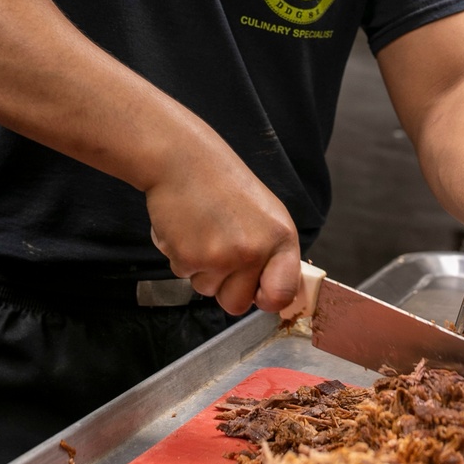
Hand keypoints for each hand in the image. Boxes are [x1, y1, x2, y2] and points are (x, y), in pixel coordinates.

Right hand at [144, 128, 300, 316]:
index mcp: (280, 238)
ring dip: (200, 268)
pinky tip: (185, 227)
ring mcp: (221, 257)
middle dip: (224, 286)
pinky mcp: (188, 258)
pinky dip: (179, 256)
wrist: (183, 159)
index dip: (267, 298)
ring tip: (202, 230)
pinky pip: (183, 276)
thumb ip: (271, 252)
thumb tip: (272, 293)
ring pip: (207, 290)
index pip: (283, 293)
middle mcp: (254, 251)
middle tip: (219, 248)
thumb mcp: (265, 213)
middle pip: (237, 304)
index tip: (258, 292)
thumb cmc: (223, 183)